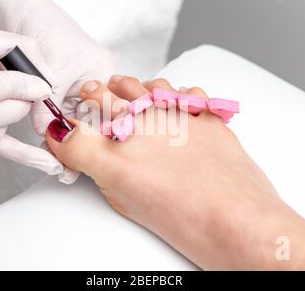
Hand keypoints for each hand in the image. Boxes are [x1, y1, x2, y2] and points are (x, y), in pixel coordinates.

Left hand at [0, 0, 114, 181]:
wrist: (12, 6)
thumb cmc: (42, 23)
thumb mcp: (52, 69)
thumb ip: (49, 105)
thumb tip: (47, 135)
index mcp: (102, 72)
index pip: (105, 111)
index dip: (94, 136)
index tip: (84, 159)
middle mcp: (91, 79)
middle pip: (90, 117)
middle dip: (80, 140)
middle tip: (70, 166)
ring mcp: (73, 82)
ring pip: (72, 116)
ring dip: (63, 133)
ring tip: (61, 158)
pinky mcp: (54, 84)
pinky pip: (56, 110)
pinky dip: (50, 122)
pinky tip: (49, 137)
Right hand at [0, 12, 61, 174]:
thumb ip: (19, 49)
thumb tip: (49, 78)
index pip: (13, 89)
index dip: (28, 80)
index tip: (36, 75)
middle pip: (16, 108)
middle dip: (21, 89)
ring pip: (12, 122)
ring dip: (12, 103)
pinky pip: (5, 151)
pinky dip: (30, 158)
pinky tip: (53, 166)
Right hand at [45, 76, 304, 269]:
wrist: (238, 220)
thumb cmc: (186, 219)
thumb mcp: (124, 199)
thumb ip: (94, 166)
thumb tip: (77, 148)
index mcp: (116, 153)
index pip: (75, 125)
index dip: (67, 121)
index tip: (68, 122)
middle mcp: (142, 124)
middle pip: (106, 93)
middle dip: (94, 93)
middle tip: (92, 93)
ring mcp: (175, 112)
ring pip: (143, 84)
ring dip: (130, 88)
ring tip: (125, 91)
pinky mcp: (204, 112)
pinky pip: (182, 90)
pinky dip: (170, 94)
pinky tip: (168, 104)